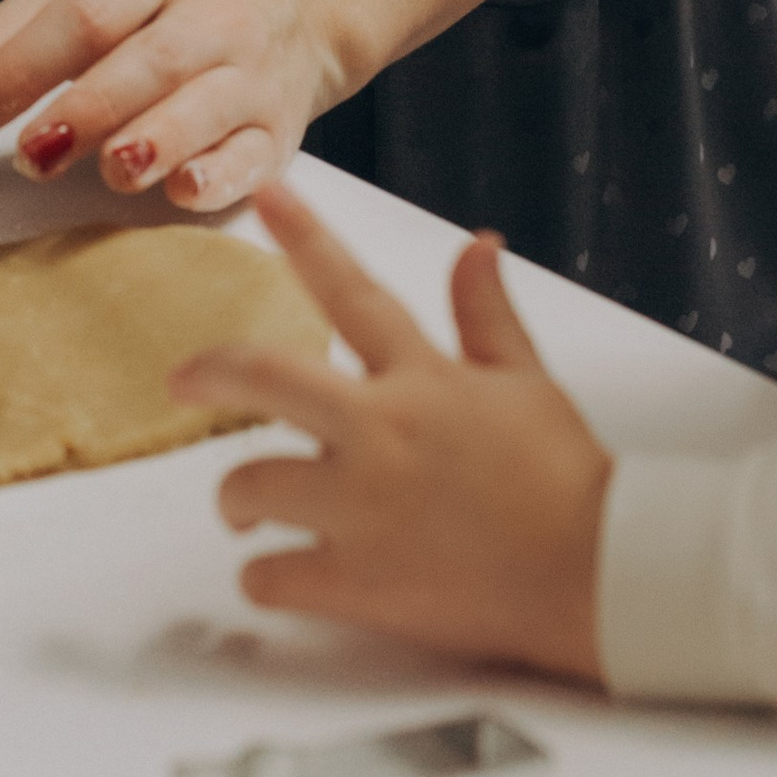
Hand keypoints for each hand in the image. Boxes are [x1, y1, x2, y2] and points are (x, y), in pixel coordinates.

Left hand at [0, 0, 330, 212]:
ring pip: (206, 103)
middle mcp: (206, 18)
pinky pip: (256, 154)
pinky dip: (222, 174)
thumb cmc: (163, 14)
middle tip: (29, 154)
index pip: (82, 14)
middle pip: (146, 58)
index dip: (19, 64)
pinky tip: (185, 189)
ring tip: (112, 169)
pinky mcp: (278, 131)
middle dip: (85, 107)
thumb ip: (6, 35)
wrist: (293, 10)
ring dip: (156, 137)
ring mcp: (248, 74)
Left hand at [177, 186, 610, 683]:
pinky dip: (266, 576)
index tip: (266, 194)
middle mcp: (379, 430)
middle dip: (208, 371)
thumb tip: (477, 243)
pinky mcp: (354, 582)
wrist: (596, 573)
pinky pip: (268, 576)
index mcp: (422, 377)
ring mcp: (360, 508)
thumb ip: (486, 312)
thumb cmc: (567, 478)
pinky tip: (284, 574)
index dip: (305, 235)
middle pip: (263, 377)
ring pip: (249, 484)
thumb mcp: (527, 381)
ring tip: (248, 513)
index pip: (352, 287)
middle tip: (180, 379)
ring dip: (237, 498)